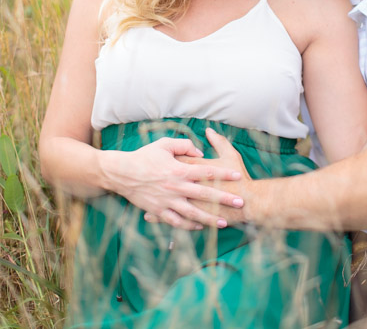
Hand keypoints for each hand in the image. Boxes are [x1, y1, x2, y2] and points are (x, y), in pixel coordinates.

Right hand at [100, 135, 243, 228]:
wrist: (122, 173)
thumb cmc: (144, 156)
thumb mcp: (164, 144)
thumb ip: (185, 145)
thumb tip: (200, 152)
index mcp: (179, 170)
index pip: (207, 171)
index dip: (224, 173)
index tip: (238, 175)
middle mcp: (176, 187)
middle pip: (205, 194)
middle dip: (224, 199)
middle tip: (240, 202)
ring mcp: (167, 201)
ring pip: (193, 214)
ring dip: (210, 219)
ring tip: (224, 223)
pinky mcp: (159, 211)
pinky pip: (177, 222)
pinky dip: (189, 226)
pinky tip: (200, 227)